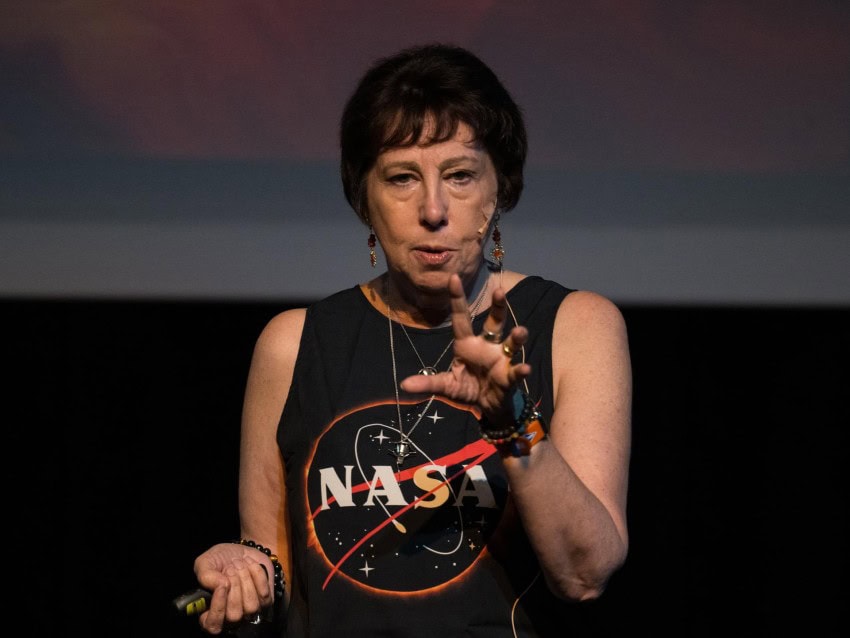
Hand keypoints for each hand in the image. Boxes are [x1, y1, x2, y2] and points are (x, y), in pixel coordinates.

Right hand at [193, 542, 274, 633]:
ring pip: (251, 606)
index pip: (213, 625)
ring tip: (239, 565)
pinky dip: (258, 575)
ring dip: (246, 580)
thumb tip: (220, 585)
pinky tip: (250, 564)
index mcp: (210, 613)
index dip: (218, 608)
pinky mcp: (265, 600)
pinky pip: (265, 594)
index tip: (222, 586)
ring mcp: (249, 610)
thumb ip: (205, 576)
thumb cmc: (218, 560)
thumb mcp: (204, 563)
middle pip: (235, 615)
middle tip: (230, 568)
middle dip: (234, 586)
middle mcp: (230, 616)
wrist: (239, 551)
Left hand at [399, 273, 530, 420]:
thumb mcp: (445, 386)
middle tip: (500, 291)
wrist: (485, 406)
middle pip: (494, 322)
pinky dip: (520, 370)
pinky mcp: (509, 376)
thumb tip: (403, 385)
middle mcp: (486, 346)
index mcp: (467, 344)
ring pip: (510, 342)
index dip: (457, 298)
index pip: (461, 317)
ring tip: (520, 331)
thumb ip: (427, 384)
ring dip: (516, 337)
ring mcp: (500, 359)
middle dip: (499, 307)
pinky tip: (524, 368)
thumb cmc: (466, 389)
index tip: (453, 277)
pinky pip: (515, 371)